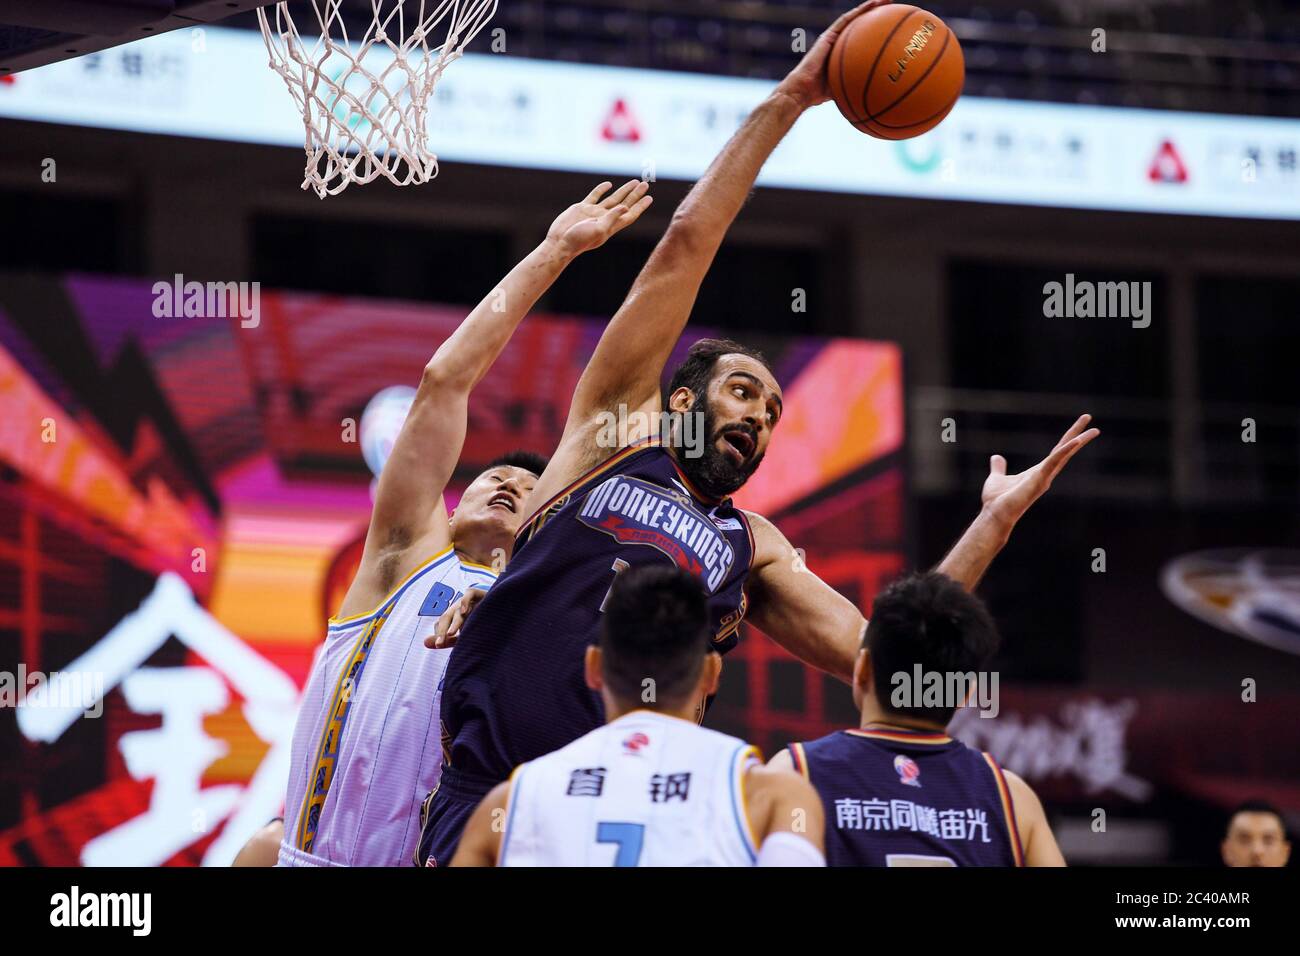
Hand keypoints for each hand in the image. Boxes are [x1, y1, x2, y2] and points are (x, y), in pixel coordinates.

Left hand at [425, 586, 488, 649]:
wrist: (504, 612)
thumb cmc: (482, 625)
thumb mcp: (464, 635)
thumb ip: (446, 640)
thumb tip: (424, 643)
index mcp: (454, 618)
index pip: (442, 624)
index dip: (440, 634)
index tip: (439, 646)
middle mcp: (459, 608)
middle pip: (447, 617)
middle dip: (443, 630)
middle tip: (440, 644)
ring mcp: (469, 601)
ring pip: (458, 609)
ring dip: (454, 622)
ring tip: (451, 634)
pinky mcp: (480, 593)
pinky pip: (469, 593)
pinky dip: (465, 600)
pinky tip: (464, 611)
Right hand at [547, 180, 652, 256]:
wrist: (559, 242)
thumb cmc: (579, 240)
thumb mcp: (598, 230)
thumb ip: (612, 218)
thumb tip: (626, 208)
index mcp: (611, 226)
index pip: (629, 214)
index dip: (640, 206)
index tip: (649, 197)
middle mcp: (604, 218)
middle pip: (624, 204)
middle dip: (635, 195)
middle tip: (645, 184)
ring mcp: (594, 213)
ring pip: (613, 199)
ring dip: (623, 191)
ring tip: (634, 182)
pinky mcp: (582, 208)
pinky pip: (595, 196)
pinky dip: (602, 190)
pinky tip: (609, 184)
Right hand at [775, 0, 892, 109]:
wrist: (803, 90)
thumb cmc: (819, 95)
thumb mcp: (844, 90)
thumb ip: (856, 86)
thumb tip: (875, 98)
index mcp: (842, 54)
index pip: (861, 40)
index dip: (876, 33)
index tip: (891, 29)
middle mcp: (838, 43)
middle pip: (860, 26)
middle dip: (877, 16)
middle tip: (893, 9)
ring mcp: (832, 37)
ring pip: (854, 18)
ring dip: (870, 7)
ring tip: (886, 0)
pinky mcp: (828, 35)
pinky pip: (846, 20)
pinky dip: (859, 11)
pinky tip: (872, 4)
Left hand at [980, 414, 1099, 528]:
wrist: (994, 515)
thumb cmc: (996, 501)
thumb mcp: (997, 478)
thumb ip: (999, 468)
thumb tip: (996, 458)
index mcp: (1038, 472)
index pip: (1057, 452)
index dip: (1068, 440)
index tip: (1079, 429)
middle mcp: (1045, 474)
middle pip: (1065, 451)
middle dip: (1079, 437)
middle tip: (1093, 424)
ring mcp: (1044, 477)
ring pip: (1064, 455)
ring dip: (1078, 441)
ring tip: (1094, 430)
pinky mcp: (1039, 480)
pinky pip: (1053, 462)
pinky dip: (1063, 452)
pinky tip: (1075, 441)